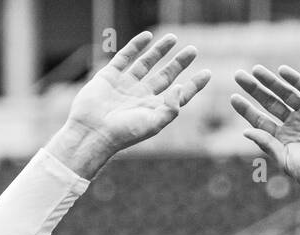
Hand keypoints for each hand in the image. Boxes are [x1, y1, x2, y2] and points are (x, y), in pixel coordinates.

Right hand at [55, 32, 209, 175]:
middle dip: (179, 63)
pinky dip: (135, 46)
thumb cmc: (124, 133)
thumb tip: (180, 86)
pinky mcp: (110, 76)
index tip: (207, 73)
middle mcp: (141, 97)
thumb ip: (171, 107)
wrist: (93, 132)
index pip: (179, 95)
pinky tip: (147, 36)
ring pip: (146, 64)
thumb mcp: (154, 124)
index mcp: (154, 110)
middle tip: (193, 51)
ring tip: (173, 38)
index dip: (193, 85)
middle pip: (165, 76)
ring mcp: (125, 85)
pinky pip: (125, 57)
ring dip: (160, 51)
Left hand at [230, 65, 299, 214]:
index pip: (260, 120)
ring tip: (256, 70)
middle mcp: (295, 125)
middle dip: (255, 89)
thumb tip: (245, 130)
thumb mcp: (286, 161)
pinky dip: (296, 80)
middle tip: (238, 75)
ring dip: (272, 82)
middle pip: (271, 103)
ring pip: (287, 94)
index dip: (247, 109)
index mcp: (283, 140)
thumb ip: (267, 144)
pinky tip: (283, 71)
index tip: (233, 98)